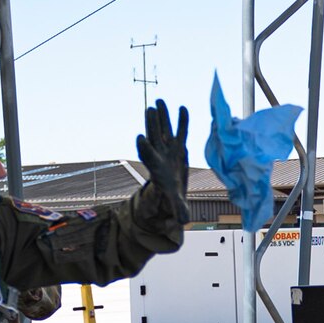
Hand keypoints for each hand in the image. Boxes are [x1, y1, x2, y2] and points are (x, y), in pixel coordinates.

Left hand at [135, 99, 192, 224]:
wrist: (173, 189)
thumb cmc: (171, 195)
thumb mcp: (174, 203)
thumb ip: (178, 209)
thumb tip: (183, 221)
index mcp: (156, 168)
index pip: (148, 156)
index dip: (144, 147)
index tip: (140, 137)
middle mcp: (160, 155)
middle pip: (154, 137)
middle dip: (151, 124)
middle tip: (149, 110)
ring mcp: (169, 148)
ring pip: (165, 130)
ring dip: (162, 116)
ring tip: (159, 101)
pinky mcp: (179, 146)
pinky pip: (181, 131)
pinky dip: (182, 121)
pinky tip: (183, 108)